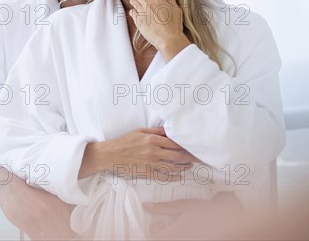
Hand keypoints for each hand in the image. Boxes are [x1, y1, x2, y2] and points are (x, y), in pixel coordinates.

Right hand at [0, 167, 75, 239]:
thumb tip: (68, 221)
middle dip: (63, 237)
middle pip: (64, 234)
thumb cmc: (27, 190)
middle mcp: (51, 211)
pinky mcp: (28, 224)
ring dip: (52, 238)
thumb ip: (59, 207)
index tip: (72, 236)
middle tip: (60, 237)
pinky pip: (38, 239)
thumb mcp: (48, 196)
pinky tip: (39, 236)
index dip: (72, 234)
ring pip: (52, 238)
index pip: (71, 226)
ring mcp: (39, 218)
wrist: (10, 186)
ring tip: (49, 235)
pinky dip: (40, 239)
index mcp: (58, 204)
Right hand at [80, 127, 197, 180]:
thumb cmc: (124, 142)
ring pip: (173, 167)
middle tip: (198, 158)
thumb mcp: (139, 132)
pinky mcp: (147, 172)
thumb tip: (169, 131)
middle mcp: (154, 151)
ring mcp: (151, 163)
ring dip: (184, 167)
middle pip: (178, 155)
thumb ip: (155, 131)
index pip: (175, 143)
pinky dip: (174, 177)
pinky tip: (180, 176)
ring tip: (190, 166)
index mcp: (152, 140)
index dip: (186, 146)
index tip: (194, 146)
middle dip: (190, 157)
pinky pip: (164, 176)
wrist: (110, 155)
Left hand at [128, 0, 189, 61]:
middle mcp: (148, 4)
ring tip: (139, 7)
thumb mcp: (176, 8)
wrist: (169, 38)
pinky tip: (139, 16)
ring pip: (132, 1)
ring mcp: (142, 12)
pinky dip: (133, 12)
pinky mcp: (138, 21)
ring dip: (134, 3)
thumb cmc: (174, 25)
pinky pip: (131, 12)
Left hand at [142, 192, 243, 239]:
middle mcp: (181, 240)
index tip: (161, 222)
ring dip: (173, 235)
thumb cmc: (208, 211)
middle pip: (163, 239)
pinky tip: (191, 233)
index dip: (156, 228)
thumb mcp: (186, 206)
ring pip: (172, 240)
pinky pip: (185, 239)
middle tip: (171, 226)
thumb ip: (164, 208)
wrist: (231, 222)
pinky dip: (182, 237)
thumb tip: (145, 206)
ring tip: (182, 230)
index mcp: (175, 234)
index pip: (155, 236)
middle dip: (164, 234)